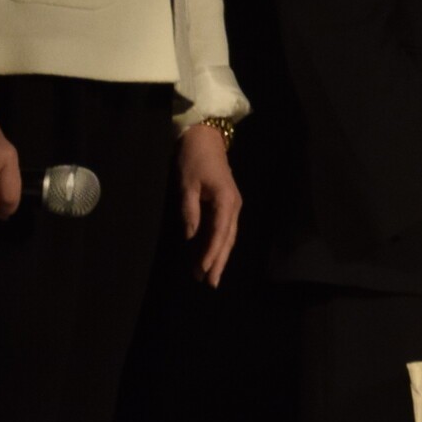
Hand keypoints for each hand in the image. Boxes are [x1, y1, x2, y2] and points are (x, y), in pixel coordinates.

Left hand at [176, 124, 242, 286]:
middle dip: (219, 261)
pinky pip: (223, 229)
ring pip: (227, 237)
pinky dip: (217, 244)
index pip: (220, 233)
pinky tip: (209, 256)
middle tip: (210, 283)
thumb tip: (191, 236)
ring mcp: (232, 206)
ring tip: (208, 275)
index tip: (203, 269)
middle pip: (228, 239)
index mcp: (226, 201)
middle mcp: (234, 206)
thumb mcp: (187, 183)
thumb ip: (190, 210)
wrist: (206, 138)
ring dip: (218, 256)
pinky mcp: (226, 205)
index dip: (211, 253)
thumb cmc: (195, 158)